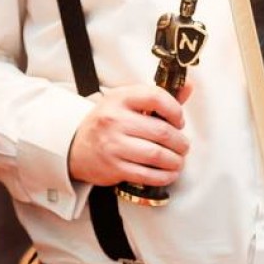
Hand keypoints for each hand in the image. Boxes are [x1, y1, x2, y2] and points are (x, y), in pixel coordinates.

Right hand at [67, 83, 189, 187]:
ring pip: (156, 155)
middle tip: (183, 146)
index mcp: (120, 99)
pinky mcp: (113, 167)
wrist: (75, 146)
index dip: (175, 110)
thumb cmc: (107, 122)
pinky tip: (168, 173)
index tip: (179, 121)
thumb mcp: (126, 102)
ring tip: (178, 161)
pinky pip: (146, 175)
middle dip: (180, 142)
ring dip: (175, 161)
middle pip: (161, 131)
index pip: (156, 98)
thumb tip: (188, 87)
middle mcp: (115, 120)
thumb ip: (157, 97)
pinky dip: (163, 177)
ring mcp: (113, 145)